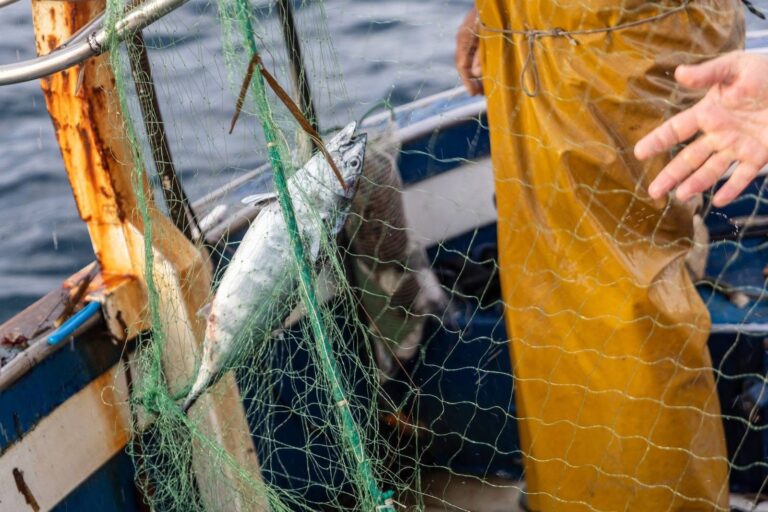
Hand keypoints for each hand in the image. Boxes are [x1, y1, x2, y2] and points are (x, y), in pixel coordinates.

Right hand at [455, 7, 482, 95]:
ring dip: (477, 74)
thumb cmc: (490, 14)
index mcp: (463, 38)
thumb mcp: (488, 35)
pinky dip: (481, 65)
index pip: (461, 65)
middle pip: (465, 64)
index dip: (467, 81)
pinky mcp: (478, 35)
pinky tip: (487, 72)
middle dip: (472, 80)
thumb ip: (481, 54)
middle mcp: (464, 38)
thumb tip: (475, 74)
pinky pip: (476, 54)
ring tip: (484, 87)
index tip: (473, 94)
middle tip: (480, 94)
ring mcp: (471, 37)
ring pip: (471, 60)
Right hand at [634, 52, 767, 206]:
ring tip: (680, 196)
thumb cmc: (766, 72)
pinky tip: (719, 202)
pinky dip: (732, 189)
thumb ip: (708, 73)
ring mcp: (737, 147)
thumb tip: (679, 73)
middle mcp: (718, 134)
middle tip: (653, 191)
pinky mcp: (760, 156)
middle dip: (670, 175)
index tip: (639, 153)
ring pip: (711, 170)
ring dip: (695, 184)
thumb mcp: (736, 66)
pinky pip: (744, 176)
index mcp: (708, 113)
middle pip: (688, 158)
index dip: (657, 141)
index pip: (676, 130)